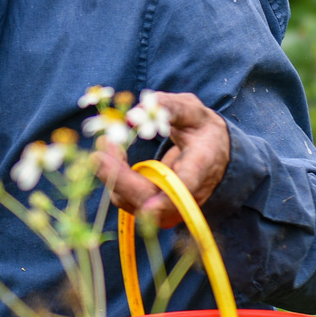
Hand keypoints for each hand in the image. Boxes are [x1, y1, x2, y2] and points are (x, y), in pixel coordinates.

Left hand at [93, 91, 230, 228]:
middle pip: (148, 198)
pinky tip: (112, 151)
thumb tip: (133, 114)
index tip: (148, 208)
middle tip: (101, 146)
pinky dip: (113, 174)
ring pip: (130, 199)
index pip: (186, 188)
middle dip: (120, 177)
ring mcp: (167, 208)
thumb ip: (169, 108)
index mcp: (201, 168)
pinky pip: (123, 196)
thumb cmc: (203, 132)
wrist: (214, 158)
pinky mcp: (150, 208)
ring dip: (111, 172)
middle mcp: (185, 196)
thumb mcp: (193, 112)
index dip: (167, 202)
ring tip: (106, 141)